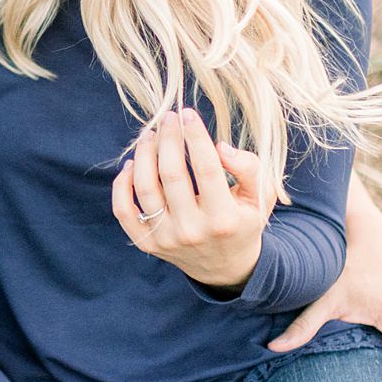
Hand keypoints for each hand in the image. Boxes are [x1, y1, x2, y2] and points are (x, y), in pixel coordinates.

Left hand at [112, 108, 276, 289]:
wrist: (226, 266)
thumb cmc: (243, 221)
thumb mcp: (260, 197)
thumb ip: (250, 168)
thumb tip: (220, 147)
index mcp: (224, 219)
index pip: (207, 169)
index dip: (195, 138)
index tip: (188, 114)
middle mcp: (193, 231)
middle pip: (172, 175)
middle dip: (168, 139)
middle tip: (168, 118)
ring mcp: (167, 240)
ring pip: (145, 188)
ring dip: (143, 155)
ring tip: (150, 135)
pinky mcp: (148, 244)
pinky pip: (124, 212)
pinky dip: (121, 185)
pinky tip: (131, 164)